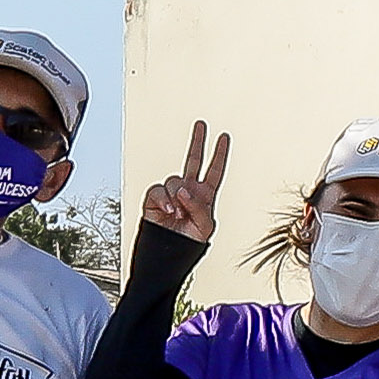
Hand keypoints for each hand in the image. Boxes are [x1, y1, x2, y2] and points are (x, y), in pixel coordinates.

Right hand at [140, 123, 229, 246]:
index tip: (224, 137)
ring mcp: (172, 194)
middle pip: (194, 161)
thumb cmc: (190, 241)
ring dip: (177, 196)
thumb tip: (184, 191)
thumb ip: (199, 206)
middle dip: (198, 142)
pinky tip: (169, 210)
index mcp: (205, 196)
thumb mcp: (205, 226)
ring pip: (175, 180)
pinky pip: (158, 190)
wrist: (169, 253)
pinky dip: (164, 199)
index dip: (220, 154)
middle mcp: (189, 191)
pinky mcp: (154, 199)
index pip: (214, 171)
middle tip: (201, 125)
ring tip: (178, 213)